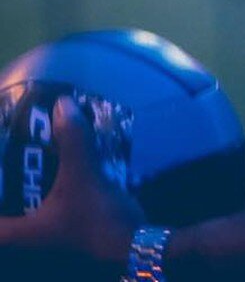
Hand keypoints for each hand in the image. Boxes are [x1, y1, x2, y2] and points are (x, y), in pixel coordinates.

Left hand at [0, 97, 143, 280]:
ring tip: (30, 157)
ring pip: (25, 208)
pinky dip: (47, 188)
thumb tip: (61, 103)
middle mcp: (28, 235)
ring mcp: (48, 232)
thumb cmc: (96, 217)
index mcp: (20, 231)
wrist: (133, 239)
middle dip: (8, 187)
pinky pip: (46, 204)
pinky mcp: (66, 225)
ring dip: (26, 187)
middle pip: (4, 214)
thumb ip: (71, 140)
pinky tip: (58, 167)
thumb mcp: (82, 175)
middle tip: (12, 158)